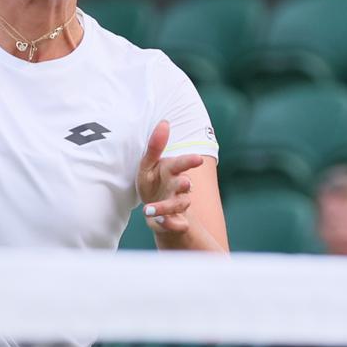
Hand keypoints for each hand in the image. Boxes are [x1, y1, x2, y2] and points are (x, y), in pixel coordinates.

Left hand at [136, 122, 208, 243]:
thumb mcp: (148, 166)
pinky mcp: (174, 222)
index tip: (198, 159)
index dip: (189, 161)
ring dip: (167, 207)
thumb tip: (165, 122)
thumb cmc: (154, 184)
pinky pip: (176, 224)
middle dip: (184, 185)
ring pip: (180, 205)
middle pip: (184, 186)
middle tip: (185, 183)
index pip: (181, 164)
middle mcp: (177, 188)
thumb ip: (155, 147)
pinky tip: (160, 222)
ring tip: (149, 210)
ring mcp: (177, 205)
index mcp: (171, 171)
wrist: (157, 214)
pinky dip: (170, 224)